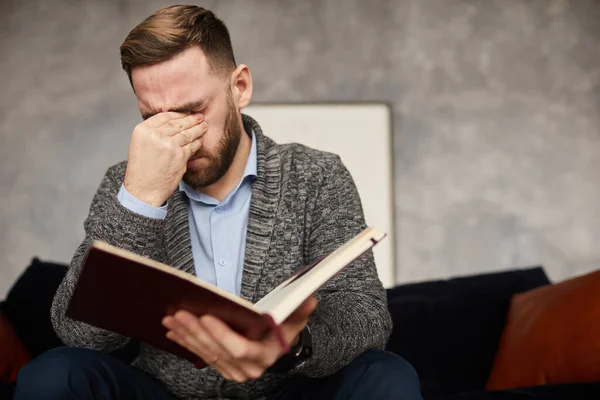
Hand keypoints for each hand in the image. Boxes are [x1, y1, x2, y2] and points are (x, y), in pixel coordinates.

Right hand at [124, 112, 206, 206]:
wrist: (143, 190)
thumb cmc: (141, 170)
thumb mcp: (139, 144)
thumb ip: (152, 132)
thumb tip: (170, 123)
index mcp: (143, 130)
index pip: (164, 116)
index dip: (178, 113)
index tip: (185, 113)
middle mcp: (155, 135)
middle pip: (178, 123)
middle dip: (191, 119)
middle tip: (199, 117)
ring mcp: (169, 145)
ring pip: (187, 133)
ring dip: (197, 129)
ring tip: (204, 126)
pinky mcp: (180, 156)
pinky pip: (192, 146)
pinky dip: (197, 142)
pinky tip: (199, 140)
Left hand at [162, 296, 317, 381]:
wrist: (278, 347)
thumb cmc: (285, 330)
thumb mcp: (294, 319)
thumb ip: (300, 309)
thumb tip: (310, 298)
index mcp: (265, 356)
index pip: (240, 348)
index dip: (221, 334)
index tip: (206, 315)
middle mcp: (248, 368)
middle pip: (217, 350)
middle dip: (196, 331)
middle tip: (180, 313)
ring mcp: (233, 370)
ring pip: (205, 353)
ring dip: (186, 335)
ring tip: (171, 318)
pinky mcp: (222, 367)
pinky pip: (200, 355)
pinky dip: (186, 342)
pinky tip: (173, 331)